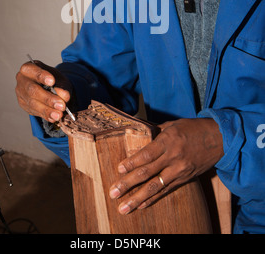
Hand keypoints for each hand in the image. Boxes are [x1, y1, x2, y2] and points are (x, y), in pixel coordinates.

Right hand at [15, 60, 72, 122]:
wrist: (48, 87)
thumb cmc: (52, 79)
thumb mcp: (59, 79)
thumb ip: (62, 86)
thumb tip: (64, 96)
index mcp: (29, 68)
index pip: (32, 71)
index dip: (42, 76)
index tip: (52, 81)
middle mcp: (22, 80)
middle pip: (32, 90)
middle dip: (48, 98)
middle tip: (61, 105)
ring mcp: (21, 93)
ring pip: (32, 103)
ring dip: (47, 110)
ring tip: (59, 114)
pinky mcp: (23, 104)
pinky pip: (34, 111)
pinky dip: (45, 115)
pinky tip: (53, 117)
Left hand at [109, 118, 223, 214]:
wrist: (219, 139)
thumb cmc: (193, 128)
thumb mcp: (172, 124)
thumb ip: (154, 131)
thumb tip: (135, 130)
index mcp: (168, 140)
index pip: (147, 154)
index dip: (132, 162)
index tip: (119, 169)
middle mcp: (173, 157)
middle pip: (147, 173)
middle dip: (128, 184)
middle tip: (113, 193)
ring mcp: (179, 170)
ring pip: (155, 187)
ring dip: (138, 198)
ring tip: (124, 207)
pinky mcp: (184, 179)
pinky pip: (166, 191)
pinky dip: (153, 199)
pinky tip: (141, 206)